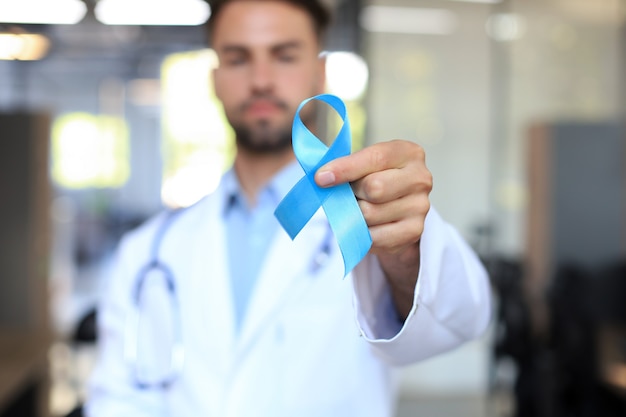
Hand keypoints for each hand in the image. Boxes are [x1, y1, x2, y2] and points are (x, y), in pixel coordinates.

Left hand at [315, 140, 432, 318]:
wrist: (398, 208)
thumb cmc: (376, 178)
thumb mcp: (365, 164)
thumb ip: (347, 166)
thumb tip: (322, 178)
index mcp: (409, 153)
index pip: (375, 158)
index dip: (346, 168)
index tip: (321, 178)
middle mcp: (421, 178)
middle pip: (375, 188)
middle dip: (353, 193)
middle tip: (350, 195)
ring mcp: (420, 207)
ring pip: (370, 214)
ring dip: (355, 214)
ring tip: (359, 209)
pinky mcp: (414, 231)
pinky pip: (374, 236)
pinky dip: (362, 233)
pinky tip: (366, 225)